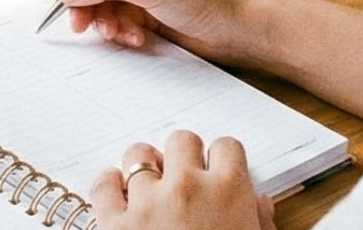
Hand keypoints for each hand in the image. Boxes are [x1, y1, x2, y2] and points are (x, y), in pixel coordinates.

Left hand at [89, 132, 273, 229]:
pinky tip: (117, 193)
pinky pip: (103, 184)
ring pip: (139, 154)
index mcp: (228, 193)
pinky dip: (108, 184)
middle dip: (184, 157)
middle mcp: (187, 188)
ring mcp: (146, 202)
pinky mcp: (113, 223)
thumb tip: (259, 204)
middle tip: (185, 178)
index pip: (226, 146)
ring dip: (145, 167)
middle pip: (182, 141)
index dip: (222, 159)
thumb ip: (259, 223)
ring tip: (150, 187)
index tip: (217, 171)